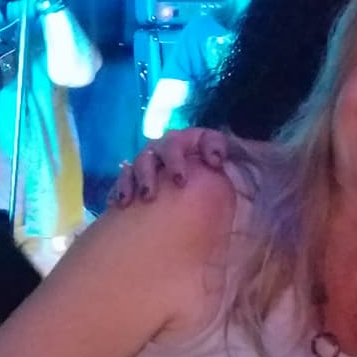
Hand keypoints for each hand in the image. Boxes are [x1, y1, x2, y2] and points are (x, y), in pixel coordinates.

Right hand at [109, 127, 228, 205]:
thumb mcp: (234, 186)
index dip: (210, 145)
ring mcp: (150, 163)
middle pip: (170, 145)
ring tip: (148, 196)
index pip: (207, 137)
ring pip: (143, 161)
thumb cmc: (214, 196)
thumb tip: (220, 162)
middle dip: (174, 161)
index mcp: (198, 147)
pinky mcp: (132, 181)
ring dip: (144, 176)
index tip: (216, 163)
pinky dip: (121, 188)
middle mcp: (172, 150)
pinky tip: (122, 203)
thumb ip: (231, 170)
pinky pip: (123, 180)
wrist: (184, 219)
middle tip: (181, 181)